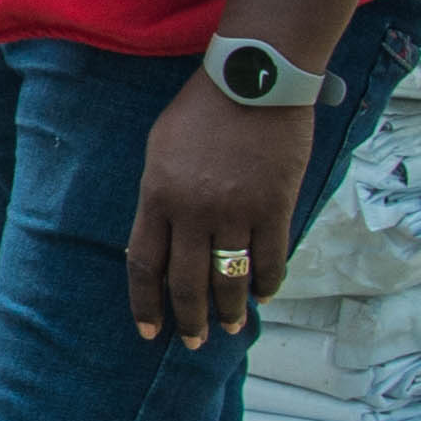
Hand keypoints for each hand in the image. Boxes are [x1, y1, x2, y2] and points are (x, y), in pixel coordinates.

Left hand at [126, 79, 313, 347]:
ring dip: (229, 310)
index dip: (146, 303)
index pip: (145, 264)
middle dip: (189, 319)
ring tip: (231, 328)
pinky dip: (267, 282)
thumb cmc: (202, 110)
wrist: (254, 78)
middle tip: (193, 342)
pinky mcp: (274, 205)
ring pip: (230, 278)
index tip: (149, 330)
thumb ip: (158, 198)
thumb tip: (160, 243)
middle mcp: (193, 210)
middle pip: (187, 282)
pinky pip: (270, 258)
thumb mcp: (160, 149)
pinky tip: (263, 294)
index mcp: (158, 195)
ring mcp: (236, 210)